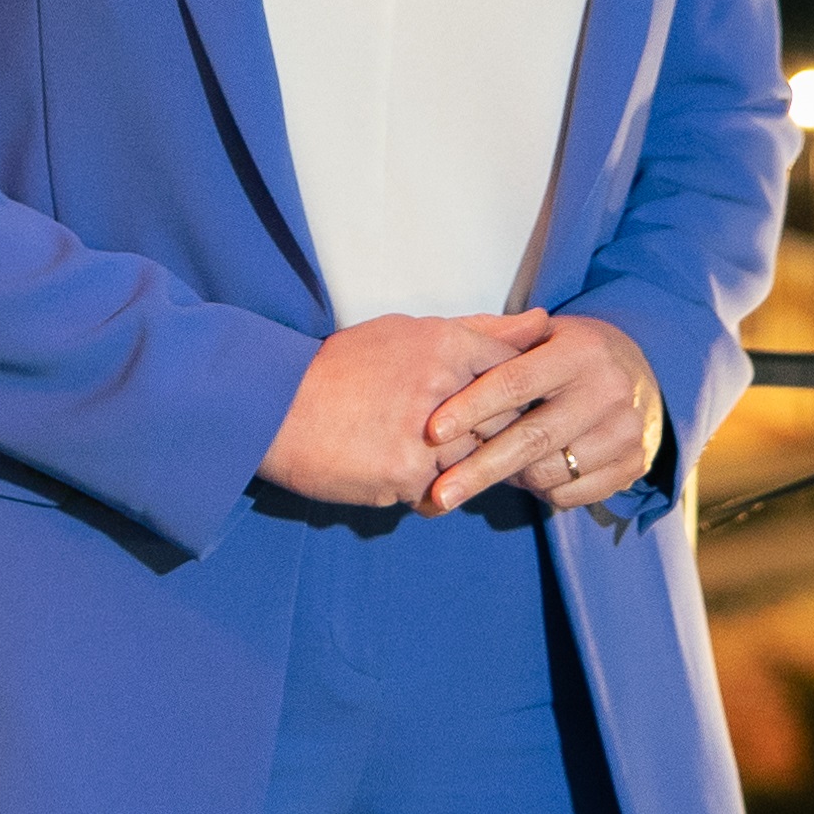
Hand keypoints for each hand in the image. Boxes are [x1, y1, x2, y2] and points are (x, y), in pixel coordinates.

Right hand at [258, 316, 519, 505]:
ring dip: (461, 461)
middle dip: (491, 427)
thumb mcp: (405, 332)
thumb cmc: (341, 366)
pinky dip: (432, 488)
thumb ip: (478, 330)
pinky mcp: (407, 478)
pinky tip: (403, 470)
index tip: (504, 397)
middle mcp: (442, 388)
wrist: (274, 409)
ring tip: (427, 452)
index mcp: (444, 344)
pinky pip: (444, 492)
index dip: (509, 386)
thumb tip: (539, 322)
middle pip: (505, 419)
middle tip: (460, 429)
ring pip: (479, 459)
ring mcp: (427, 438)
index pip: (512, 367)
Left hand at [421, 314, 664, 514]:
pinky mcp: (634, 464)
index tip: (433, 431)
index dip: (472, 407)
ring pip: (549, 472)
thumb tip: (451, 347)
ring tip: (487, 469)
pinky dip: (541, 492)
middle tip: (440, 493)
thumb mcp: (544, 335)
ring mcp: (625, 430)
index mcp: (579, 352)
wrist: (646, 374)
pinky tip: (527, 476)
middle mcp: (608, 390)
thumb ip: (499, 339)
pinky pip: (571, 494)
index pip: (515, 382)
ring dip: (510, 479)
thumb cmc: (571, 354)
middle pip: (531, 438)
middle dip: (479, 468)